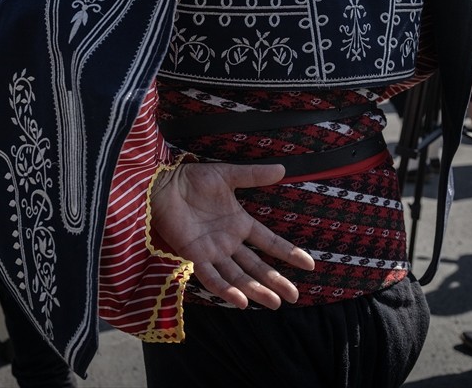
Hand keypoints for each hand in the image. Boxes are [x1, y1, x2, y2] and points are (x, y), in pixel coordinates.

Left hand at [150, 162, 314, 309]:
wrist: (162, 183)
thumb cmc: (192, 178)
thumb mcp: (227, 175)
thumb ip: (254, 175)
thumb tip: (283, 169)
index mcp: (239, 223)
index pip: (269, 242)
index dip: (288, 253)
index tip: (309, 265)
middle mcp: (229, 241)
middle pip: (257, 266)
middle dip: (276, 281)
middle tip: (294, 296)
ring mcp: (213, 251)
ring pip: (238, 276)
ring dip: (256, 290)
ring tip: (275, 303)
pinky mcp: (194, 255)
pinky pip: (212, 277)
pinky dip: (226, 289)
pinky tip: (241, 301)